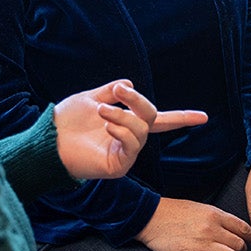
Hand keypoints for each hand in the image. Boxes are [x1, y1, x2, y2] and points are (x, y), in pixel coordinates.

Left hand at [53, 80, 206, 178]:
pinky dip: (121, 129)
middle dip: (137, 101)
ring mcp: (125, 154)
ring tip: (101, 110)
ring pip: (140, 130)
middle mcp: (129, 140)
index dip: (182, 118)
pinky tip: (105, 123)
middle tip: (119, 90)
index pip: (160, 121)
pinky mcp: (118, 166)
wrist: (47, 140)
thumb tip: (129, 83)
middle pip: (150, 118)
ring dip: (122, 115)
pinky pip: (131, 145)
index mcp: (126, 125)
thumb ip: (110, 92)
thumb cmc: (64, 122)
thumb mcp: (89, 98)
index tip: (204, 117)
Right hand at [135, 198, 250, 250]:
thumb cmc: (174, 211)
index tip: (249, 242)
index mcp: (215, 215)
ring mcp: (202, 243)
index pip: (244, 229)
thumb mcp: (200, 208)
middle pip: (240, 245)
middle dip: (241, 250)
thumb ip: (218, 218)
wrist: (150, 217)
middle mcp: (212, 229)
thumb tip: (235, 229)